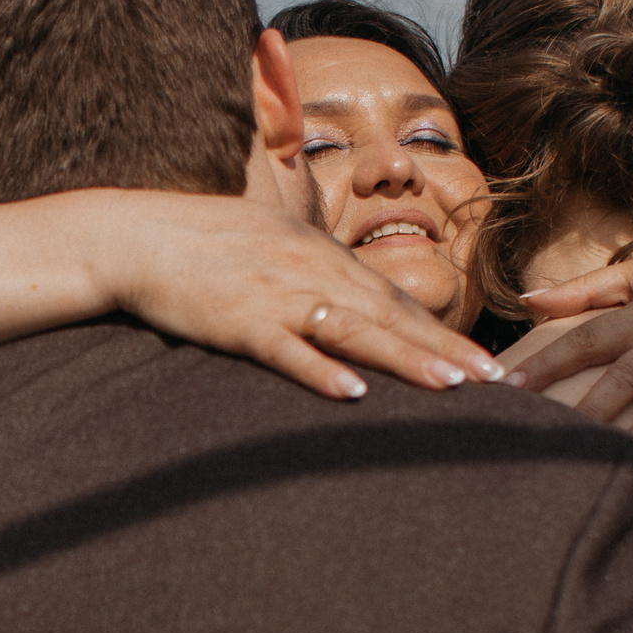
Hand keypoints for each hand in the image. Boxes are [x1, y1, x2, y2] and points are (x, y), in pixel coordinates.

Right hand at [107, 193, 504, 398]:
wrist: (137, 237)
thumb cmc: (200, 241)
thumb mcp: (268, 240)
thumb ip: (309, 269)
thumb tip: (340, 299)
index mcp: (320, 253)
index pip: (392, 297)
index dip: (440, 329)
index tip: (482, 361)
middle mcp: (311, 270)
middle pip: (391, 314)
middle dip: (446, 347)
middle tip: (495, 381)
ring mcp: (277, 295)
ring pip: (355, 330)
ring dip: (406, 359)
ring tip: (451, 386)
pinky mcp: (240, 321)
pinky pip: (288, 350)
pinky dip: (321, 371)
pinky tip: (354, 395)